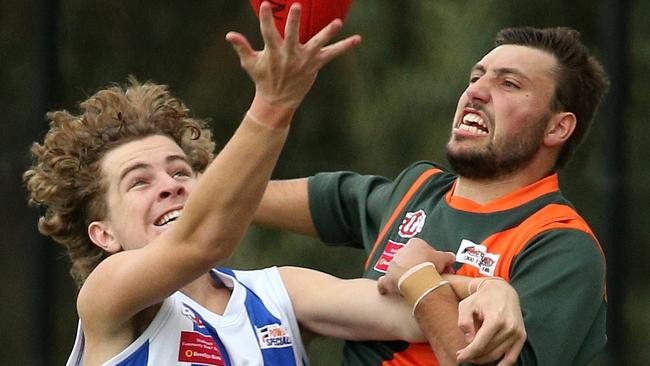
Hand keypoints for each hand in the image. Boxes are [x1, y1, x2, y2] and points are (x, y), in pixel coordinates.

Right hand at [225, 2, 360, 109]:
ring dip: (328, 33)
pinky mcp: (316, 64)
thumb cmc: (263, 79)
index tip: (265, 3)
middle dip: (293, 21)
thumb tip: (229, 35)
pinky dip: (345, 47)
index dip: (265, 18)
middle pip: (292, 34)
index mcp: (273, 52)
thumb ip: (242, 48)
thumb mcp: (250, 64)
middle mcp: (290, 55)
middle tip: (296, 6)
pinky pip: (332, 54)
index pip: (267, 32)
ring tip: (337, 22)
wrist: (278, 101)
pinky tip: (358, 39)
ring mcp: (304, 60)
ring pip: (317, 43)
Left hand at [377, 238, 455, 295]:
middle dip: (419, 267)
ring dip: (405, 277)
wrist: (416, 277)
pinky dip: (385, 287)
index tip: (439, 267)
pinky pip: (384, 283)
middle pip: (411, 259)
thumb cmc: (429, 265)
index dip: (433, 259)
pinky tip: (389, 291)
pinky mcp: (387, 278)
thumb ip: (447, 256)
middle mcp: (401, 252)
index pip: (424, 249)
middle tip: (429, 277)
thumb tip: (451, 257)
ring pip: (398, 270)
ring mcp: (393, 265)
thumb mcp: (444, 258)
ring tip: (417, 287)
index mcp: (415, 243)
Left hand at [456, 278, 525, 364]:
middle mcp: (509, 327)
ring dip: (484, 360)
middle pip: (488, 351)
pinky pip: (512, 357)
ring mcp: (517, 333)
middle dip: (474, 357)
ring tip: (473, 357)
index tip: (459, 357)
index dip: (468, 353)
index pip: (480, 344)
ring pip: (498, 355)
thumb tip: (469, 341)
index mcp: (495, 319)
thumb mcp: (466, 305)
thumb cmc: (481, 298)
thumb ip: (464, 322)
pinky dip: (503, 364)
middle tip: (463, 356)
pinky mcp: (521, 336)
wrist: (502, 290)